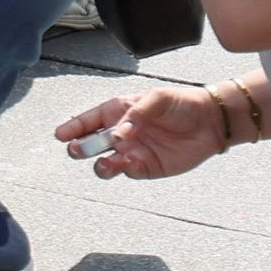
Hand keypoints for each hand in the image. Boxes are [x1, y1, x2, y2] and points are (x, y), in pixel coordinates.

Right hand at [49, 85, 234, 181]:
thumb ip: (134, 115)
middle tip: (75, 148)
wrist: (210, 122)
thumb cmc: (181, 103)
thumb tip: (118, 134)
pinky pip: (127, 171)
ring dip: (99, 164)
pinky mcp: (146, 168)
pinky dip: (123, 169)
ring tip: (102, 162)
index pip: (89, 120)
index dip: (73, 127)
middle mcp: (121, 134)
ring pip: (105, 162)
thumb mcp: (156, 99)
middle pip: (91, 144)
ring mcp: (132, 152)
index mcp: (118, 112)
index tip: (60, 134)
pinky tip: (126, 163)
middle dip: (79, 147)